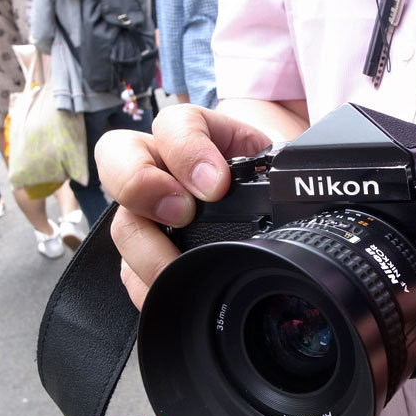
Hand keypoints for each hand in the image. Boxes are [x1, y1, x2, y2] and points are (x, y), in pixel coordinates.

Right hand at [96, 105, 271, 307]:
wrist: (268, 201)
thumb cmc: (266, 177)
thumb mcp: (275, 161)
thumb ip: (279, 163)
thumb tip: (298, 177)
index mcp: (194, 133)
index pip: (174, 123)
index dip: (187, 149)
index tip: (216, 183)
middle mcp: (160, 165)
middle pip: (117, 157)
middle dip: (142, 185)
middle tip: (181, 213)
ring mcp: (146, 209)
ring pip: (122, 220)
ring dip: (145, 247)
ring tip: (177, 267)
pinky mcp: (148, 252)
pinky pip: (128, 270)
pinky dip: (145, 284)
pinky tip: (167, 292)